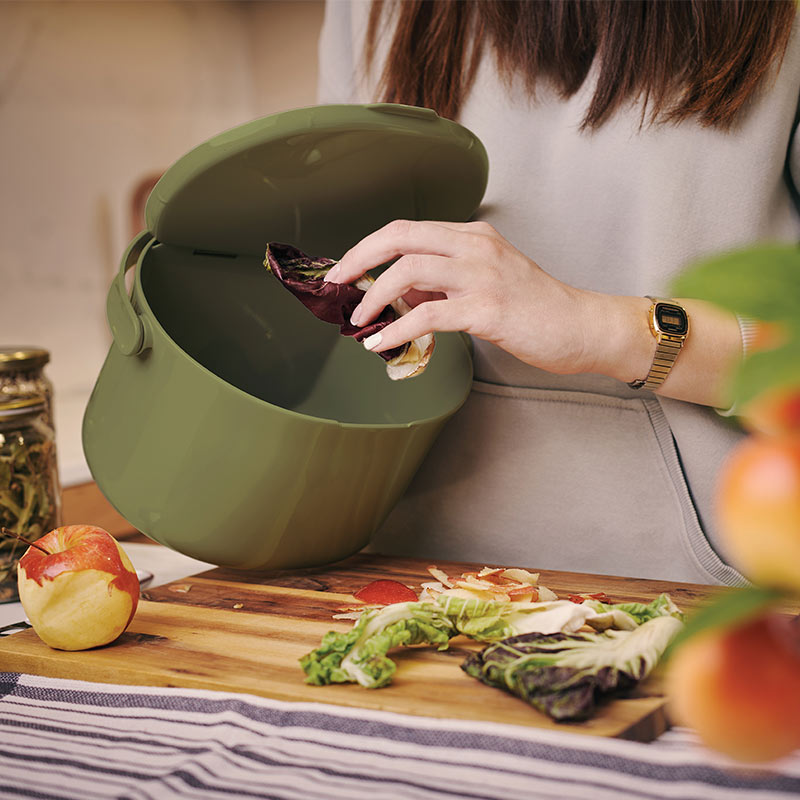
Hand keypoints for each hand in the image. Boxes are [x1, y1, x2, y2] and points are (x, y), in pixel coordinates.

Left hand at [324, 219, 598, 374]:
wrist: (582, 327)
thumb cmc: (536, 309)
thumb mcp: (486, 283)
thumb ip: (444, 284)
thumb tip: (399, 295)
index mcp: (472, 236)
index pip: (407, 230)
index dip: (368, 248)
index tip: (346, 271)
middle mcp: (474, 246)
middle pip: (400, 238)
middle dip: (358, 260)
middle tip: (336, 286)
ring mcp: (482, 274)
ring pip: (409, 271)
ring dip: (373, 298)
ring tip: (358, 323)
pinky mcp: (487, 308)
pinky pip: (427, 314)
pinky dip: (395, 329)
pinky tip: (381, 344)